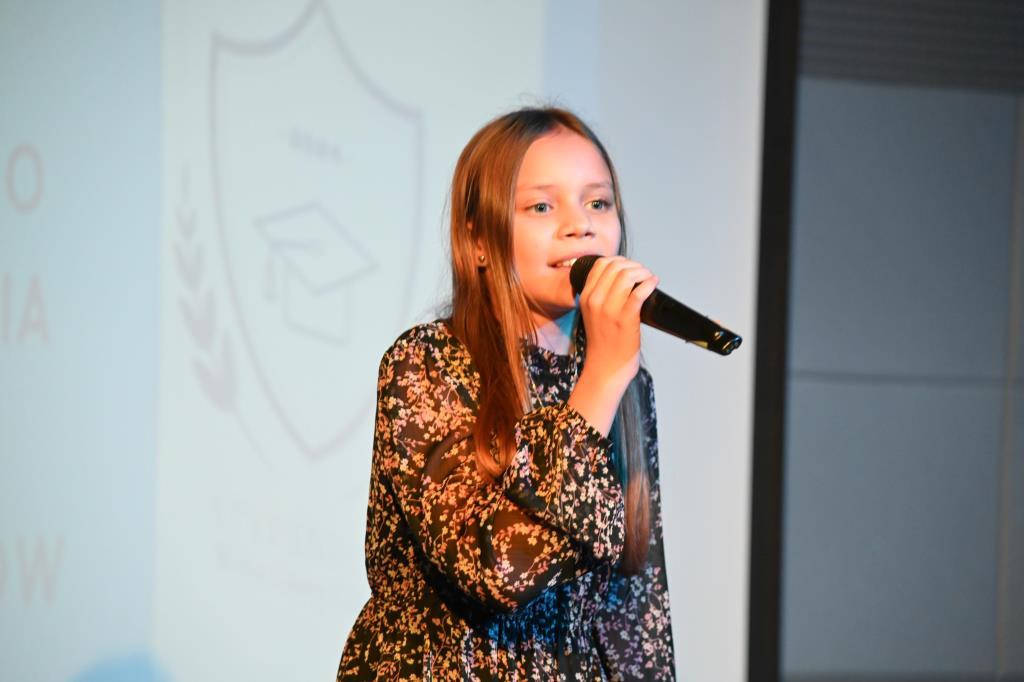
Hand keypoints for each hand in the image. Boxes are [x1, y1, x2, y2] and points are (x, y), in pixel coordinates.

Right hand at [568, 256, 657, 434]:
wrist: (605, 367)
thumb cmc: (603, 342)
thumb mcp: (592, 314)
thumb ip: (600, 295)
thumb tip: (621, 277)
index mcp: (586, 297)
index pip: (601, 265)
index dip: (619, 261)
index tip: (630, 267)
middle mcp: (595, 300)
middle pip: (616, 267)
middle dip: (634, 265)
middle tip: (643, 273)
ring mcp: (610, 309)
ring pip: (628, 275)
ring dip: (643, 272)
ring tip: (649, 278)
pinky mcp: (626, 318)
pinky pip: (639, 292)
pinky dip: (649, 283)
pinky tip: (653, 284)